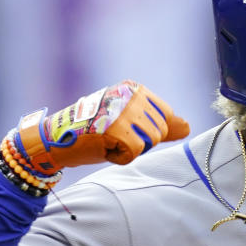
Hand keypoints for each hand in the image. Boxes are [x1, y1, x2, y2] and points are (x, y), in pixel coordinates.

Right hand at [12, 81, 189, 175]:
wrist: (58, 138)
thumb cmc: (94, 132)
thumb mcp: (130, 123)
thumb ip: (160, 124)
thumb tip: (188, 127)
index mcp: (134, 88)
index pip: (164, 115)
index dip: (148, 131)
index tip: (124, 127)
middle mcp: (130, 94)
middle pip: (159, 131)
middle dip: (140, 141)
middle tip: (113, 135)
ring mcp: (123, 110)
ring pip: (150, 142)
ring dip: (131, 150)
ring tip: (109, 140)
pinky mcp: (116, 128)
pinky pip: (135, 153)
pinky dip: (121, 157)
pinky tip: (104, 147)